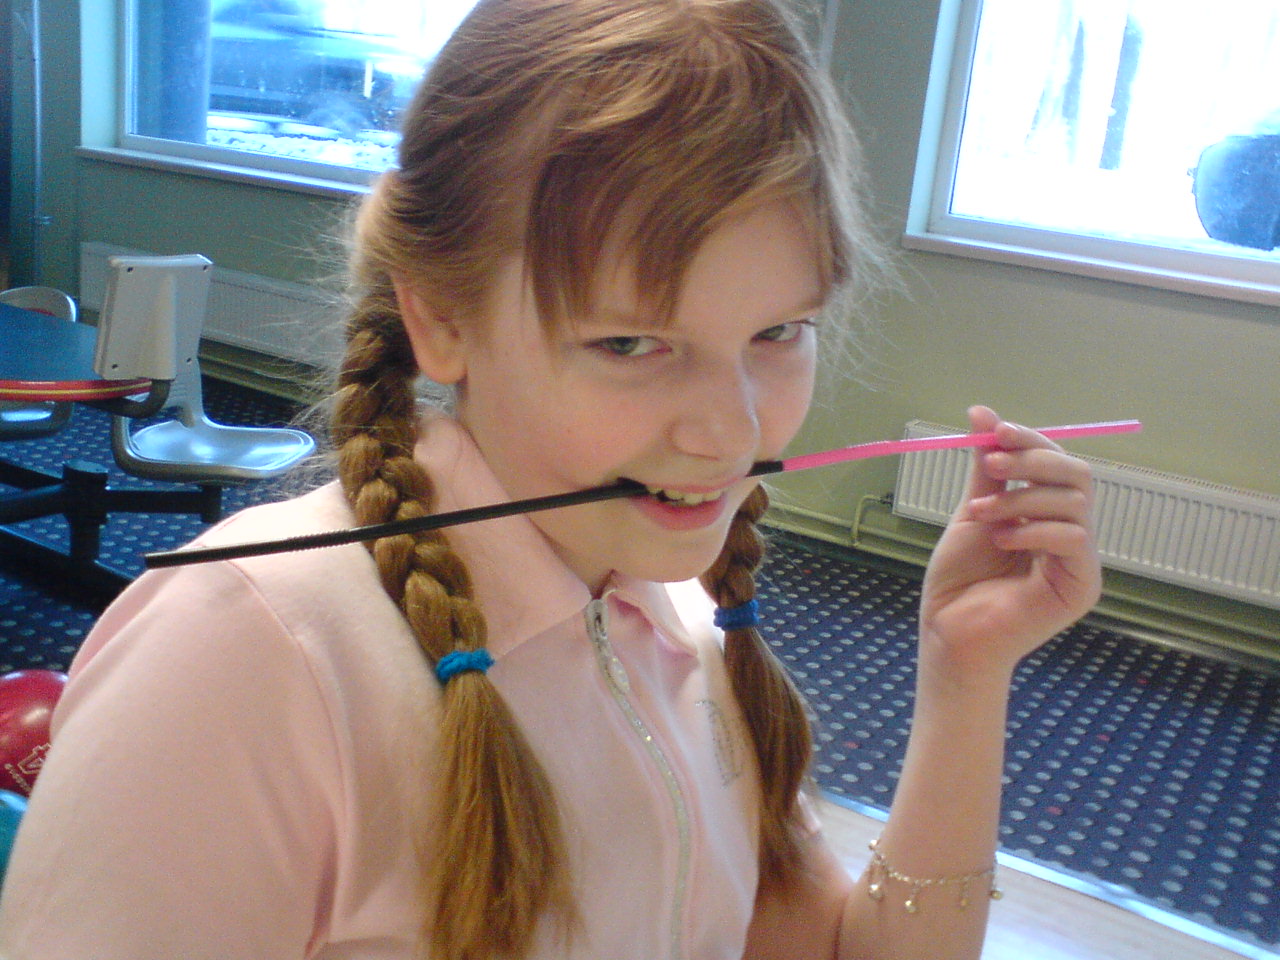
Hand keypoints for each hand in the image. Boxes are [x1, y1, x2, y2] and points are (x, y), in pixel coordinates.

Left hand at [918, 406, 1102, 678]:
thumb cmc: (960, 579)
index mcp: (1049, 515)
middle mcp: (1072, 534)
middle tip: (991, 463)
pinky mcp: (1082, 586)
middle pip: (1077, 475)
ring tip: (982, 514)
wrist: (949, 632)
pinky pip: (1074, 538)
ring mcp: (1080, 561)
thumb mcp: (973, 511)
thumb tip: (983, 411)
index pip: (1058, 463)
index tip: (995, 431)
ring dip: (1020, 498)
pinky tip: (1002, 539)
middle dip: (1032, 460)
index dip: (1032, 441)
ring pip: (1073, 502)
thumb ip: (986, 468)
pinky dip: (1035, 529)